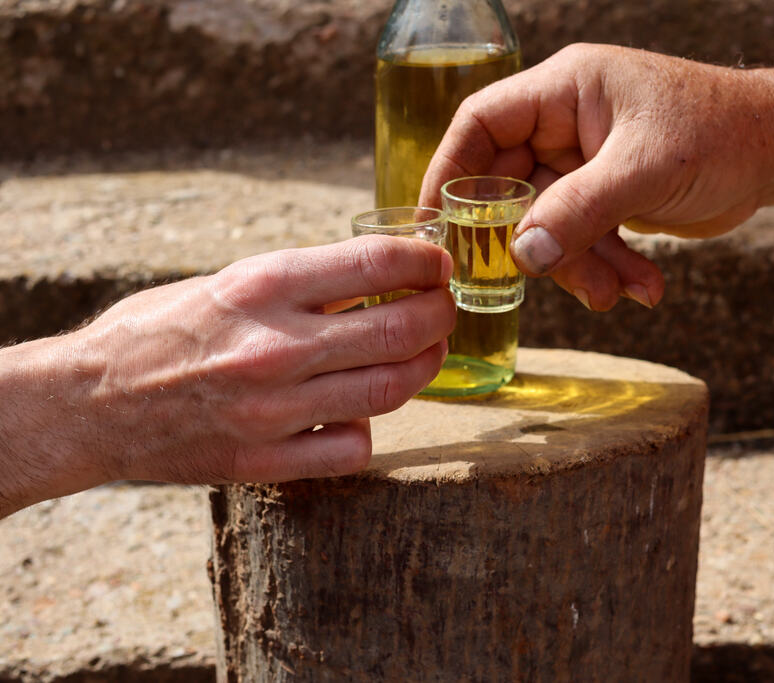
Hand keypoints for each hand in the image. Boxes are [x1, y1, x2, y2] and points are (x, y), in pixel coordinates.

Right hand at [0, 236, 454, 515]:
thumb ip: (303, 285)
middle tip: (444, 310)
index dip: (425, 262)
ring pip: (391, 389)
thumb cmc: (160, 331)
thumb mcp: (228, 282)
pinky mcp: (266, 462)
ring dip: (424, 368)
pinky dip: (371, 427)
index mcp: (262, 286)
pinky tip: (361, 412)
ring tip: (426, 354)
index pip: (376, 264)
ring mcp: (273, 410)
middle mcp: (274, 346)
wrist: (90, 403)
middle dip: (440, 315)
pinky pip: (354, 447)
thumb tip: (380, 279)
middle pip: (401, 331)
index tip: (438, 265)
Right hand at [420, 43, 773, 310]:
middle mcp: (566, 124)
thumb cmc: (720, 134)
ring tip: (621, 292)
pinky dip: (609, 268)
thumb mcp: (645, 170)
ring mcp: (586, 163)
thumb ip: (581, 211)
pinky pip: (585, 239)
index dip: (450, 171)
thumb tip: (522, 256)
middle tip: (547, 278)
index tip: (434, 223)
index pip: (482, 124)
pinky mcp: (609, 197)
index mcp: (564, 90)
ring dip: (582, 267)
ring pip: (551, 226)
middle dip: (536, 243)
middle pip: (513, 188)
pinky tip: (644, 287)